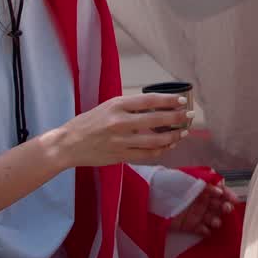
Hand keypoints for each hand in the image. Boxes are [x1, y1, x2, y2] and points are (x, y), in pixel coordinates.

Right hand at [53, 94, 192, 167]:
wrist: (68, 144)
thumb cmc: (89, 122)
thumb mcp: (107, 107)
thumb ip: (129, 107)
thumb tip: (156, 106)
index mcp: (116, 106)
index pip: (149, 100)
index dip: (168, 100)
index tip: (181, 100)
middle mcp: (120, 122)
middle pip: (156, 120)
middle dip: (176, 118)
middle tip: (188, 116)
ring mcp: (121, 141)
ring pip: (155, 141)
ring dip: (173, 137)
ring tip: (182, 133)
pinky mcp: (120, 156)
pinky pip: (147, 154)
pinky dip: (161, 150)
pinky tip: (168, 146)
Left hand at [170, 181, 239, 236]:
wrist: (150, 199)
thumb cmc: (170, 185)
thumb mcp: (188, 178)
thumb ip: (205, 180)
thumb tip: (221, 185)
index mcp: (200, 186)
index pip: (219, 190)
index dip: (227, 194)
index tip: (233, 200)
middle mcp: (199, 199)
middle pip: (217, 204)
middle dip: (224, 207)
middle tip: (226, 210)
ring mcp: (194, 213)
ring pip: (211, 217)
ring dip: (216, 219)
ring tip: (215, 222)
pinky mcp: (187, 225)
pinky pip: (200, 229)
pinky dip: (205, 230)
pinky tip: (207, 230)